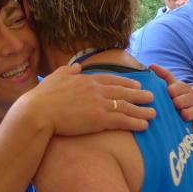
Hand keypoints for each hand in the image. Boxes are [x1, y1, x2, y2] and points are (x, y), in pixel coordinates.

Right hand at [20, 64, 155, 135]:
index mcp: (87, 79)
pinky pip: (122, 120)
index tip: (136, 84)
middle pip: (123, 91)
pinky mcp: (99, 119)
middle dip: (139, 94)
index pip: (112, 79)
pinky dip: (135, 122)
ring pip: (126, 105)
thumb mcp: (56, 77)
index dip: (126, 82)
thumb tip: (76, 66)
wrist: (38, 112)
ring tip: (154, 113)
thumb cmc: (43, 97)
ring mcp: (99, 104)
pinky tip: (144, 125)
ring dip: (142, 109)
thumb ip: (68, 71)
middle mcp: (96, 90)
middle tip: (151, 97)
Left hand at [149, 64, 192, 134]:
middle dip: (180, 101)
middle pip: (187, 99)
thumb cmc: (181, 100)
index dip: (174, 90)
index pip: (180, 87)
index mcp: (184, 90)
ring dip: (189, 113)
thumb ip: (164, 76)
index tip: (169, 92)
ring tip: (183, 115)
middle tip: (176, 104)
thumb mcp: (174, 88)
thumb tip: (151, 66)